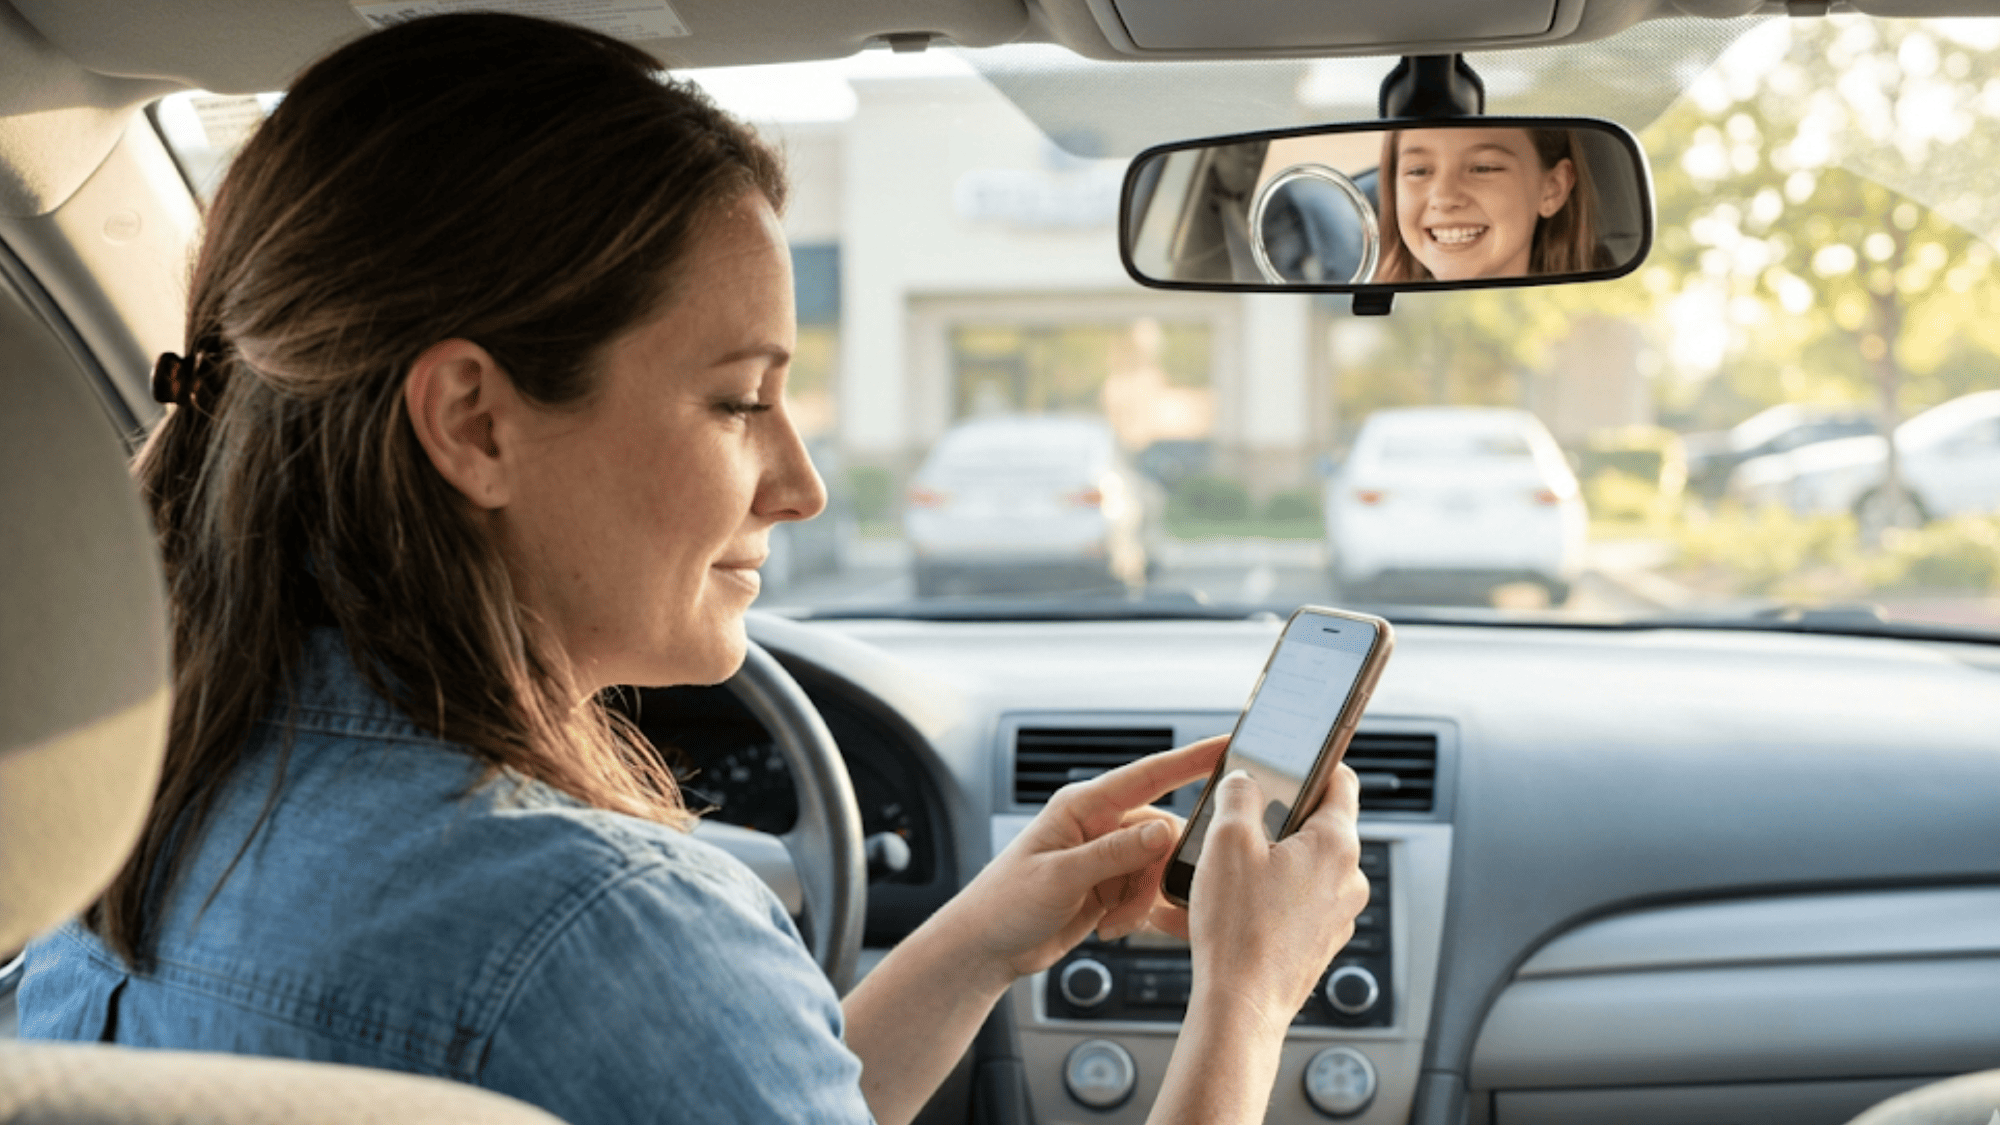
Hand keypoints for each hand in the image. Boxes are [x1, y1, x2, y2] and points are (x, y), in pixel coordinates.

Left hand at [940, 736, 1225, 980]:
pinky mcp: (1111, 886)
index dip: (1192, 760)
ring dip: (1142, 900)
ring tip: (1113, 923)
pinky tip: (1111, 928)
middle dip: (1156, 873)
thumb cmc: (1005, 903)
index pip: (1148, 775)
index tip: (1228, 745)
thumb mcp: (1060, 877)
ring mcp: (1107, 856)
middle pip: (1161, 834)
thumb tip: (1162, 831)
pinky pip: (1146, 892)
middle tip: (1133, 904)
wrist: (986, 947)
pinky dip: (1137, 913)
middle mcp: (1099, 824)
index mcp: (1083, 806)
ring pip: (1157, 869)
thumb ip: (1113, 854)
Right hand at [1170, 764, 1368, 1034]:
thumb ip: (1238, 795)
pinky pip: (1291, 905)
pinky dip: (1261, 899)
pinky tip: (1222, 908)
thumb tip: (1244, 780)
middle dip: (1272, 821)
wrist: (1241, 1006)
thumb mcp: (1226, 840)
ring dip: (1262, 863)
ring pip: (1299, 868)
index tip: (1287, 761)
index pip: (1340, 779)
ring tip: (1218, 875)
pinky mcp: (1319, 942)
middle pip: (1314, 826)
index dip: (1312, 763)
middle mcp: (1348, 878)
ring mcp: (1337, 914)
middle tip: (1234, 825)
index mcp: (1336, 843)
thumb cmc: (1239, 929)